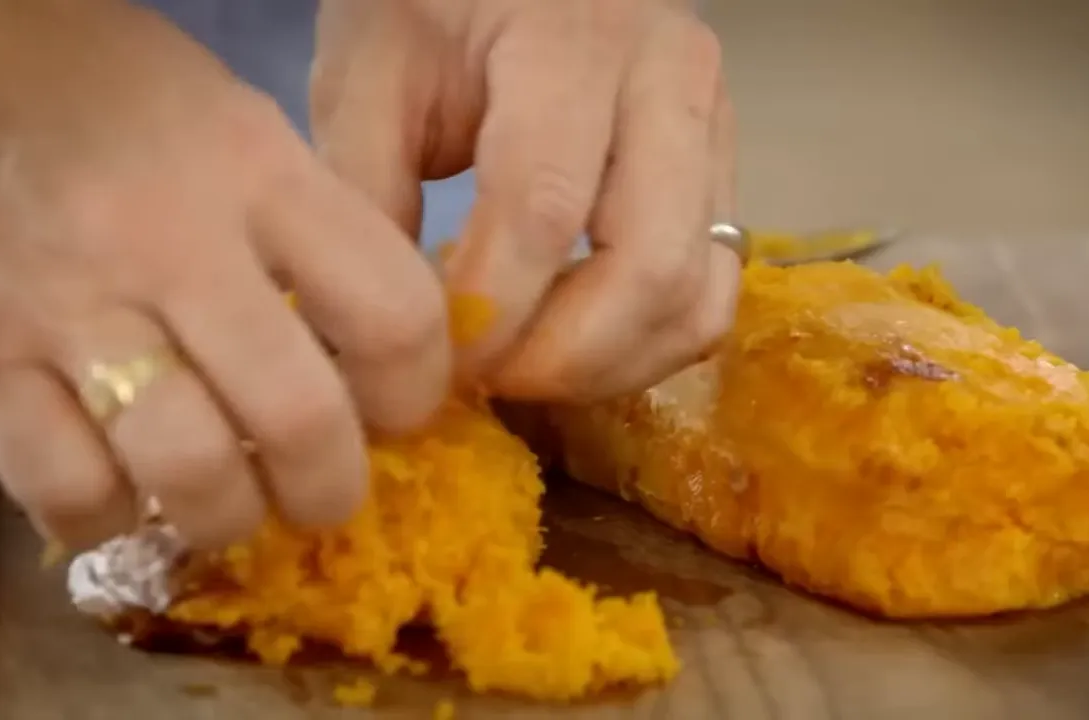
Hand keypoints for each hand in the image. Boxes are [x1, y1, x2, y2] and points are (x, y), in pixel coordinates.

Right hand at [0, 0, 449, 548]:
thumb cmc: (141, 111)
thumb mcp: (256, 137)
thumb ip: (325, 238)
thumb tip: (389, 364)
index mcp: (262, 176)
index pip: (394, 314)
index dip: (418, 391)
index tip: (400, 411)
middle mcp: (172, 243)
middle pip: (296, 415)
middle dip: (330, 488)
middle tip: (324, 494)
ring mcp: (71, 306)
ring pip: (184, 466)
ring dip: (228, 514)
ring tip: (231, 504)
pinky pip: (66, 487)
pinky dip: (109, 515)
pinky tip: (125, 489)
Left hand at [313, 0, 741, 399]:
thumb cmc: (433, 7)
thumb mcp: (371, 74)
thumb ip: (364, 194)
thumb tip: (378, 339)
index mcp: (573, 42)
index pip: (543, 206)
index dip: (488, 309)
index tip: (429, 361)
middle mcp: (673, 84)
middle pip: (649, 268)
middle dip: (559, 357)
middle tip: (481, 380)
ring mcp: (716, 135)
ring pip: (696, 298)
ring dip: (609, 365)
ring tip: (525, 371)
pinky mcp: (724, 179)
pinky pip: (710, 297)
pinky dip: (647, 348)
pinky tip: (574, 346)